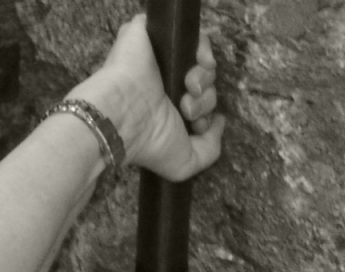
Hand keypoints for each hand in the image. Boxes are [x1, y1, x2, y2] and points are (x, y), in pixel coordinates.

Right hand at [73, 14, 224, 182]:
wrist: (125, 116)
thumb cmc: (149, 143)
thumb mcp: (185, 163)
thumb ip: (210, 148)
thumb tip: (219, 122)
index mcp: (169, 110)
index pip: (201, 105)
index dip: (206, 114)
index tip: (197, 125)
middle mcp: (166, 84)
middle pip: (205, 85)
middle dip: (205, 100)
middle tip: (187, 109)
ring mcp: (160, 59)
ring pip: (201, 62)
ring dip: (204, 79)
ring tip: (188, 91)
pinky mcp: (154, 36)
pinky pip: (193, 35)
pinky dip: (203, 50)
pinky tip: (199, 65)